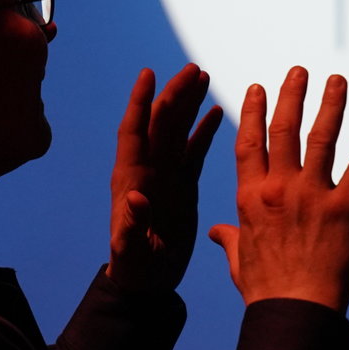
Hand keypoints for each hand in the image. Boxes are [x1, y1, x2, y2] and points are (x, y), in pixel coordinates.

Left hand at [104, 64, 224, 293]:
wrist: (148, 281)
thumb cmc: (135, 267)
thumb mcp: (131, 248)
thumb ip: (133, 223)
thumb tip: (136, 198)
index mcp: (131, 178)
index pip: (134, 131)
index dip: (140, 103)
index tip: (148, 74)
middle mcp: (148, 169)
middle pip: (160, 122)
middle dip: (174, 94)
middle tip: (192, 68)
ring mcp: (166, 174)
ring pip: (178, 130)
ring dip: (189, 103)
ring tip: (203, 76)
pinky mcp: (183, 185)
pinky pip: (193, 150)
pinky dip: (203, 130)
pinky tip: (217, 111)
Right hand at [206, 68, 348, 312]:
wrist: (295, 311)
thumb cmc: (265, 290)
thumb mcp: (240, 260)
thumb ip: (230, 239)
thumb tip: (217, 233)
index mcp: (251, 198)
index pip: (249, 143)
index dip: (253, 112)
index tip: (257, 87)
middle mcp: (279, 189)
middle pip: (284, 130)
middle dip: (291, 96)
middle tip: (299, 70)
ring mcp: (313, 196)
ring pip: (321, 139)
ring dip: (330, 106)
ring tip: (338, 80)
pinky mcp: (344, 209)